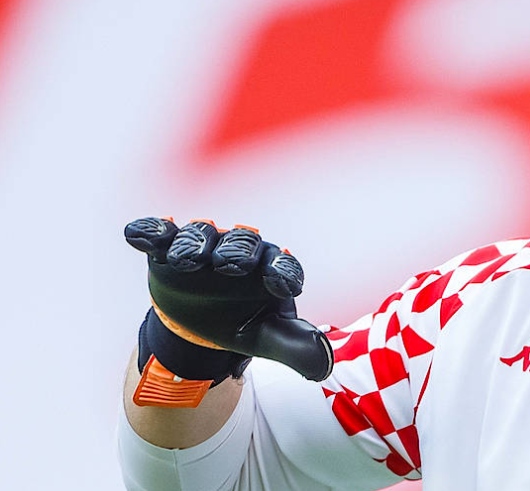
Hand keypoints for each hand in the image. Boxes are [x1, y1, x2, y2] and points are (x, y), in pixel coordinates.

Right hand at [125, 217, 332, 381]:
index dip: (283, 273)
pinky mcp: (168, 249)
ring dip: (193, 246)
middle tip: (231, 266)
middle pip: (242, 245)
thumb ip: (296, 348)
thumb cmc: (243, 324)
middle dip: (237, 254)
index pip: (282, 266)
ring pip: (201, 237)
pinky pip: (159, 235)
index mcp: (270, 270)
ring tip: (185, 261)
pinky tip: (136, 234)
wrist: (201, 325)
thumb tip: (323, 367)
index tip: (284, 287)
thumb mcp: (268, 339)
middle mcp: (240, 253)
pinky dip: (149, 232)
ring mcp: (204, 248)